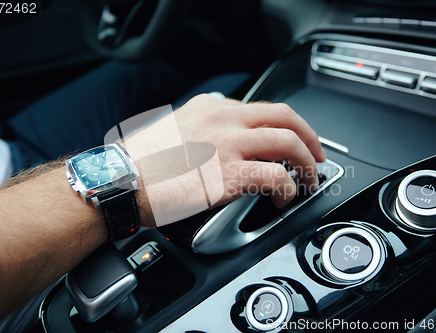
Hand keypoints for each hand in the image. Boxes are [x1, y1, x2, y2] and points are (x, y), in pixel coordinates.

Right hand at [124, 94, 325, 226]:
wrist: (119, 181)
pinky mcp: (229, 175)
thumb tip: (221, 138)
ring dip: (306, 163)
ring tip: (306, 179)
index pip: (260, 109)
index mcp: (210, 107)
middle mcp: (223, 120)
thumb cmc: (139, 162)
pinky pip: (276, 177)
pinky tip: (283, 198)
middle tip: (316, 154)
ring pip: (288, 143)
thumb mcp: (173, 127)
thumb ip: (201, 126)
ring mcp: (228, 145)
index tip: (290, 139)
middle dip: (309, 136)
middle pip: (285, 117)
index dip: (284, 125)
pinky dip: (288, 189)